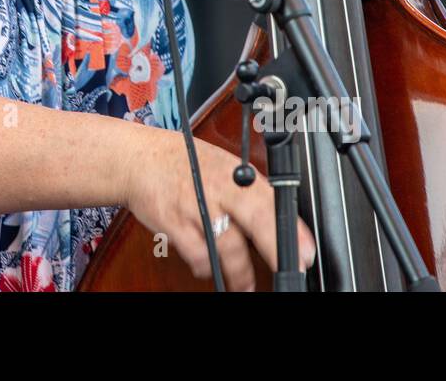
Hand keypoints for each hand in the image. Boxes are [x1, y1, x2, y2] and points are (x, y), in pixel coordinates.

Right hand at [123, 131, 315, 290]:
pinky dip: (205, 266)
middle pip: (255, 220)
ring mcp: (196, 206)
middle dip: (276, 250)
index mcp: (236, 173)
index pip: (272, 202)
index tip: (306, 252)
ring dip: (240, 273)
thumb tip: (281, 218)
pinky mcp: (174, 223)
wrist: (139, 159)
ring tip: (245, 285)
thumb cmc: (184, 161)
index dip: (292, 229)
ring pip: (227, 247)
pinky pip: (197, 255)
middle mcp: (219, 188)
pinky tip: (209, 266)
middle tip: (290, 271)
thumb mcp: (224, 164)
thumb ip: (250, 189)